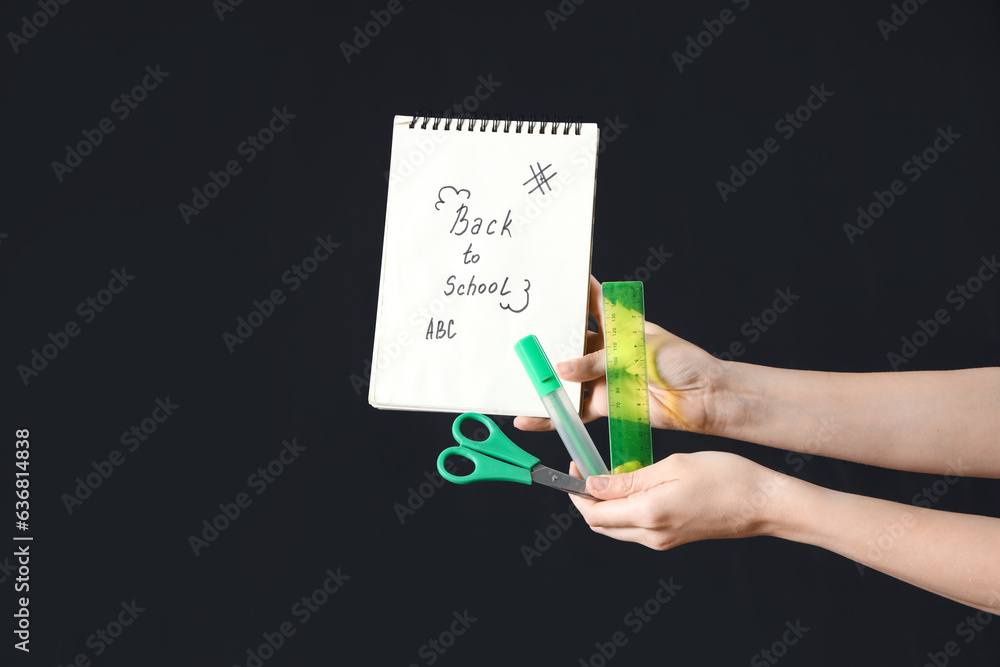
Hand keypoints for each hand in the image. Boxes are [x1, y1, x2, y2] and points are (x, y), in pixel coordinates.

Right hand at [514, 275, 732, 435]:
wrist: (701, 398)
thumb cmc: (681, 363)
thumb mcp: (637, 351)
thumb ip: (598, 361)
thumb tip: (564, 369)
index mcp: (619, 327)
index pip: (592, 302)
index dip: (573, 292)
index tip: (550, 282)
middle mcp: (607, 351)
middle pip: (571, 343)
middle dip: (547, 341)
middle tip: (520, 339)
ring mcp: (604, 378)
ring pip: (567, 378)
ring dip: (545, 380)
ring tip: (518, 379)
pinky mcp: (605, 404)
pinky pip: (575, 410)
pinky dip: (555, 415)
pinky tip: (533, 417)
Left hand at [566, 454, 790, 549]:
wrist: (763, 503)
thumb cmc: (726, 478)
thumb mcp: (672, 466)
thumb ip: (629, 479)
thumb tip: (594, 485)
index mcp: (649, 515)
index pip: (594, 513)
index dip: (576, 493)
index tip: (574, 468)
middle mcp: (652, 535)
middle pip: (601, 524)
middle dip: (586, 500)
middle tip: (585, 469)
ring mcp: (662, 541)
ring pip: (617, 528)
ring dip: (604, 505)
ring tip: (608, 475)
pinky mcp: (672, 539)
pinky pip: (635, 528)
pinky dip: (624, 510)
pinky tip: (632, 487)